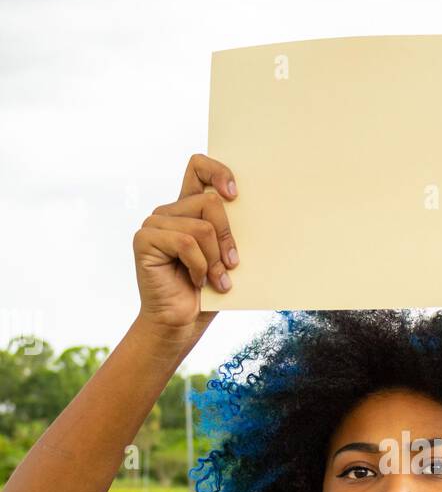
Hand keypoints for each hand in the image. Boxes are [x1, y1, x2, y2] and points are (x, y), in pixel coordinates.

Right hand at [133, 154, 238, 332]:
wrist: (180, 324)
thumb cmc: (205, 293)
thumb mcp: (224, 256)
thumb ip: (227, 230)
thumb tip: (246, 207)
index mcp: (188, 209)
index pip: (198, 167)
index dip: (218, 171)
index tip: (234, 194)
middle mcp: (170, 212)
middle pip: (209, 202)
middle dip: (227, 237)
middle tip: (231, 265)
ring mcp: (155, 224)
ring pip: (201, 227)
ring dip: (213, 260)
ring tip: (214, 280)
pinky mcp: (144, 239)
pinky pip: (185, 242)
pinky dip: (198, 266)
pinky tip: (196, 281)